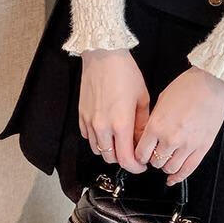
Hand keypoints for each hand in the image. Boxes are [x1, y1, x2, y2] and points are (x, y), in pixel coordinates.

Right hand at [79, 48, 149, 173]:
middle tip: (132, 150)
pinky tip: (106, 128)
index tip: (141, 165)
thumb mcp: (142, 97)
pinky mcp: (81, 116)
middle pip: (111, 159)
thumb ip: (142, 123)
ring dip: (109, 150)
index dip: (136, 167)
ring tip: (119, 139)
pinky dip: (97, 139)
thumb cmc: (125, 72)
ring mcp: (89, 122)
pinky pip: (88, 138)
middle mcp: (102, 127)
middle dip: (123, 158)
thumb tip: (142, 140)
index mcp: (121, 123)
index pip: (126, 160)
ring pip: (98, 150)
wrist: (103, 55)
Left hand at [134, 66, 223, 185]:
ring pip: (170, 168)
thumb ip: (154, 120)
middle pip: (155, 162)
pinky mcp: (201, 148)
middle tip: (155, 153)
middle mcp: (170, 139)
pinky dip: (178, 177)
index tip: (142, 153)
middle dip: (153, 158)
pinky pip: (187, 170)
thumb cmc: (188, 86)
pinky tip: (173, 178)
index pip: (141, 153)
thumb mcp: (162, 99)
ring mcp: (186, 146)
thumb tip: (150, 134)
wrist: (211, 83)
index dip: (139, 154)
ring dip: (166, 166)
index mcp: (157, 125)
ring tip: (167, 158)